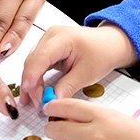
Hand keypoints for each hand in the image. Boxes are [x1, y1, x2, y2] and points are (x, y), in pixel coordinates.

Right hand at [19, 23, 135, 107]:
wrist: (110, 44)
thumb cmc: (102, 53)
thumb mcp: (86, 73)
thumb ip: (67, 87)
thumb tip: (52, 102)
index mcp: (61, 37)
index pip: (40, 57)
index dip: (31, 76)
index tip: (29, 94)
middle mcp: (50, 36)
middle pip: (33, 61)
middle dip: (31, 84)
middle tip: (36, 104)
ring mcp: (48, 40)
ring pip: (32, 63)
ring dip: (31, 83)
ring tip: (33, 101)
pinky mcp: (48, 48)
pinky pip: (37, 64)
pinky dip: (36, 78)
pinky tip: (35, 92)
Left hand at [41, 98, 139, 139]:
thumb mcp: (122, 120)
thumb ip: (98, 119)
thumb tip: (71, 121)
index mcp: (103, 117)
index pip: (67, 106)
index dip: (52, 108)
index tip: (48, 111)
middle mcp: (95, 137)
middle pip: (55, 130)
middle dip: (50, 133)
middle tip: (53, 137)